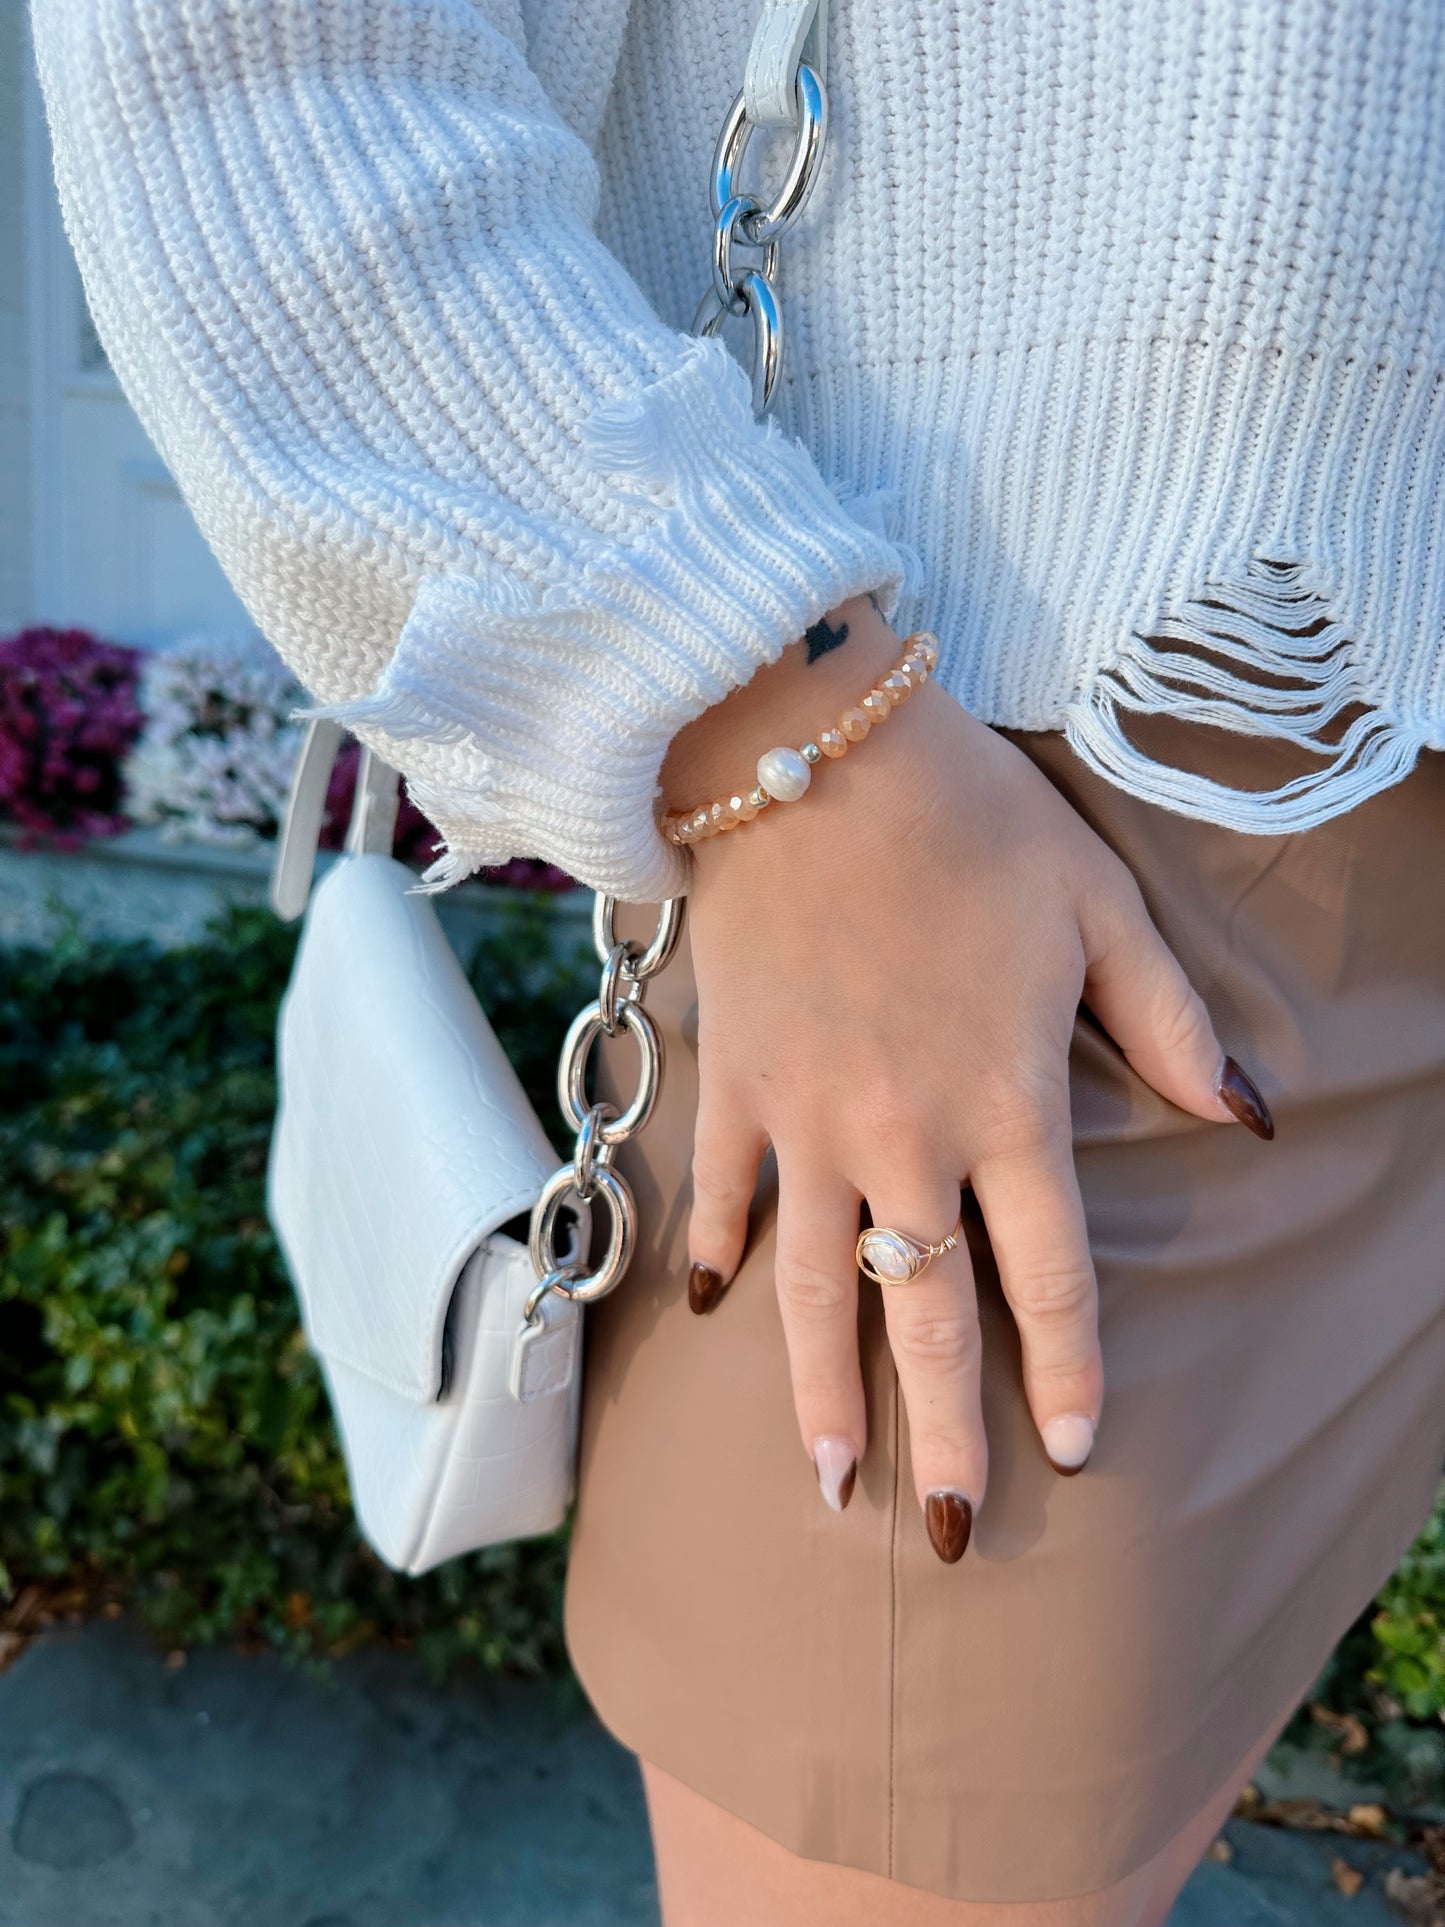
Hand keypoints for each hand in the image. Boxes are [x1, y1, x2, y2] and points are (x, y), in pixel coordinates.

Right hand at [662, 598, 1272, 1559]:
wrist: (812, 751)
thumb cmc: (971, 821)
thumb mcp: (1099, 908)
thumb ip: (1170, 1025)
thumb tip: (1245, 1120)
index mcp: (1007, 1100)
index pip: (1049, 1272)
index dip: (1069, 1370)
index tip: (1075, 1454)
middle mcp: (904, 1134)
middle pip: (928, 1310)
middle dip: (942, 1432)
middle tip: (944, 1533)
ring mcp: (806, 1117)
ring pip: (813, 1286)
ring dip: (821, 1391)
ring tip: (829, 1481)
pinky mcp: (734, 1082)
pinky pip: (724, 1192)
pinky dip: (719, 1252)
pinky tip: (714, 1313)